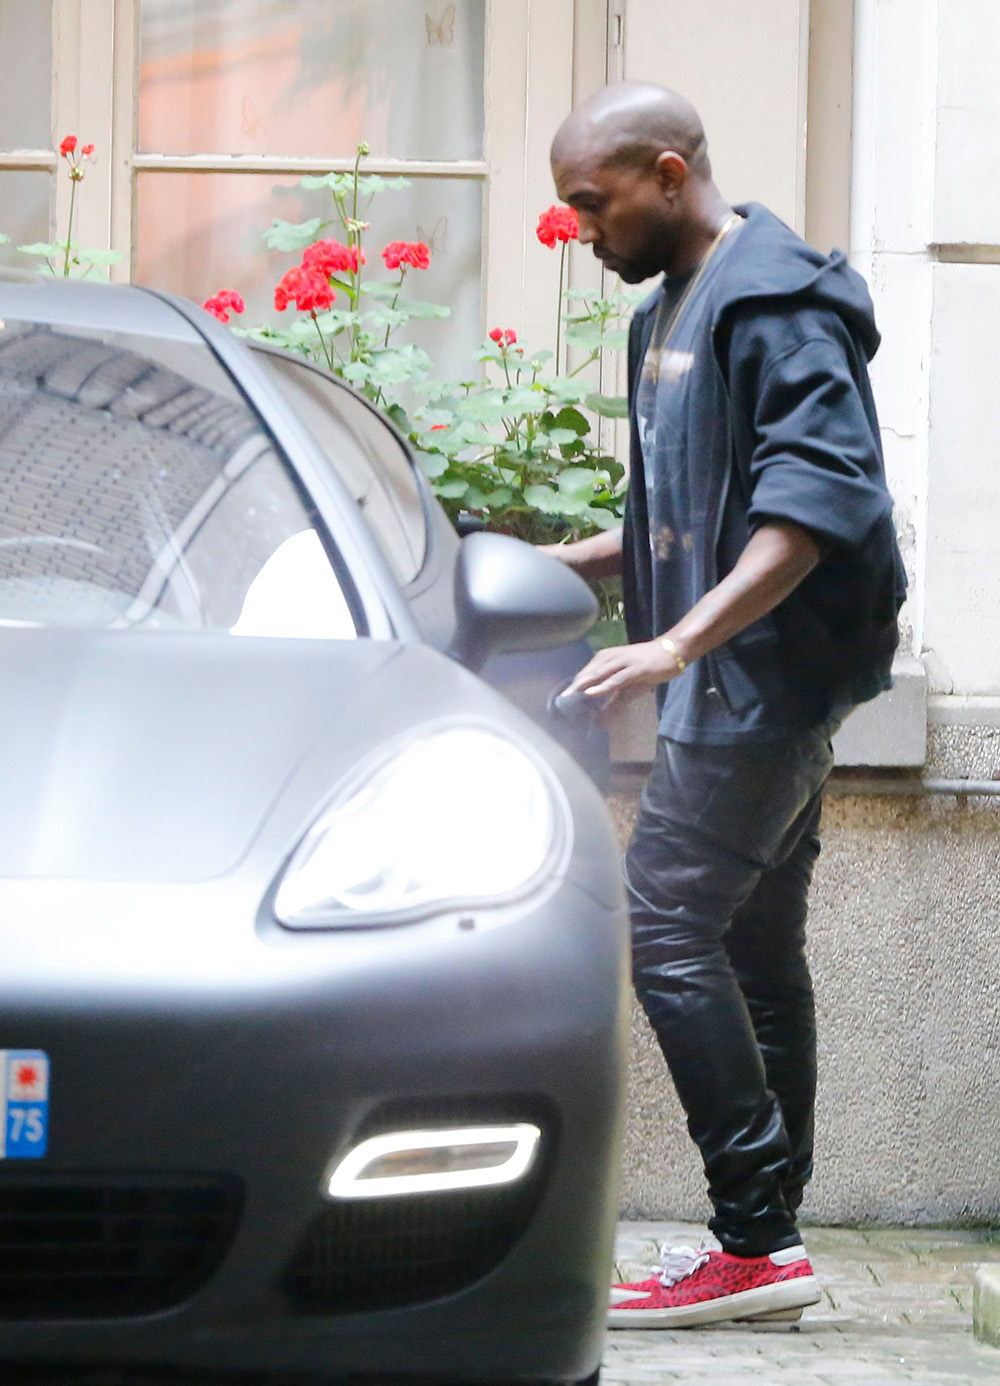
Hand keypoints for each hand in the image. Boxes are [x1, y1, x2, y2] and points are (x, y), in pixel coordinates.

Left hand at [564, 639, 683, 711]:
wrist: (672, 652)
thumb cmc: (648, 668)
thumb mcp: (628, 688)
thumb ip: (614, 703)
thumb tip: (601, 721)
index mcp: (606, 659)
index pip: (585, 674)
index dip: (573, 688)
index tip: (561, 702)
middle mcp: (610, 658)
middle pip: (587, 674)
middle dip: (573, 689)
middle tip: (560, 704)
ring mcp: (622, 662)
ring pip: (598, 674)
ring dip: (583, 686)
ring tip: (569, 698)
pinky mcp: (634, 668)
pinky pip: (615, 678)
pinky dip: (603, 686)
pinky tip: (591, 693)